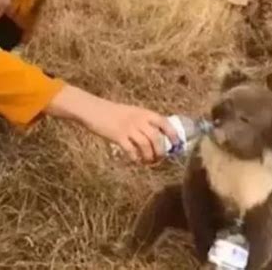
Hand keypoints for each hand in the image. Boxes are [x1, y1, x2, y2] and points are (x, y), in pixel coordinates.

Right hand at [46, 86, 179, 162]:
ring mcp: (128, 128)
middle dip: (161, 151)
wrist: (94, 110)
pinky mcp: (118, 136)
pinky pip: (131, 151)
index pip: (164, 123)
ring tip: (148, 162)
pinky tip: (135, 160)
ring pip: (146, 146)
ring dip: (149, 157)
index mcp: (144, 113)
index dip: (173, 134)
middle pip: (156, 138)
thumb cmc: (113, 112)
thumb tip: (157, 136)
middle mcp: (139, 120)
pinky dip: (135, 158)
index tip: (176, 145)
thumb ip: (144, 121)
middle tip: (160, 158)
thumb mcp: (132, 112)